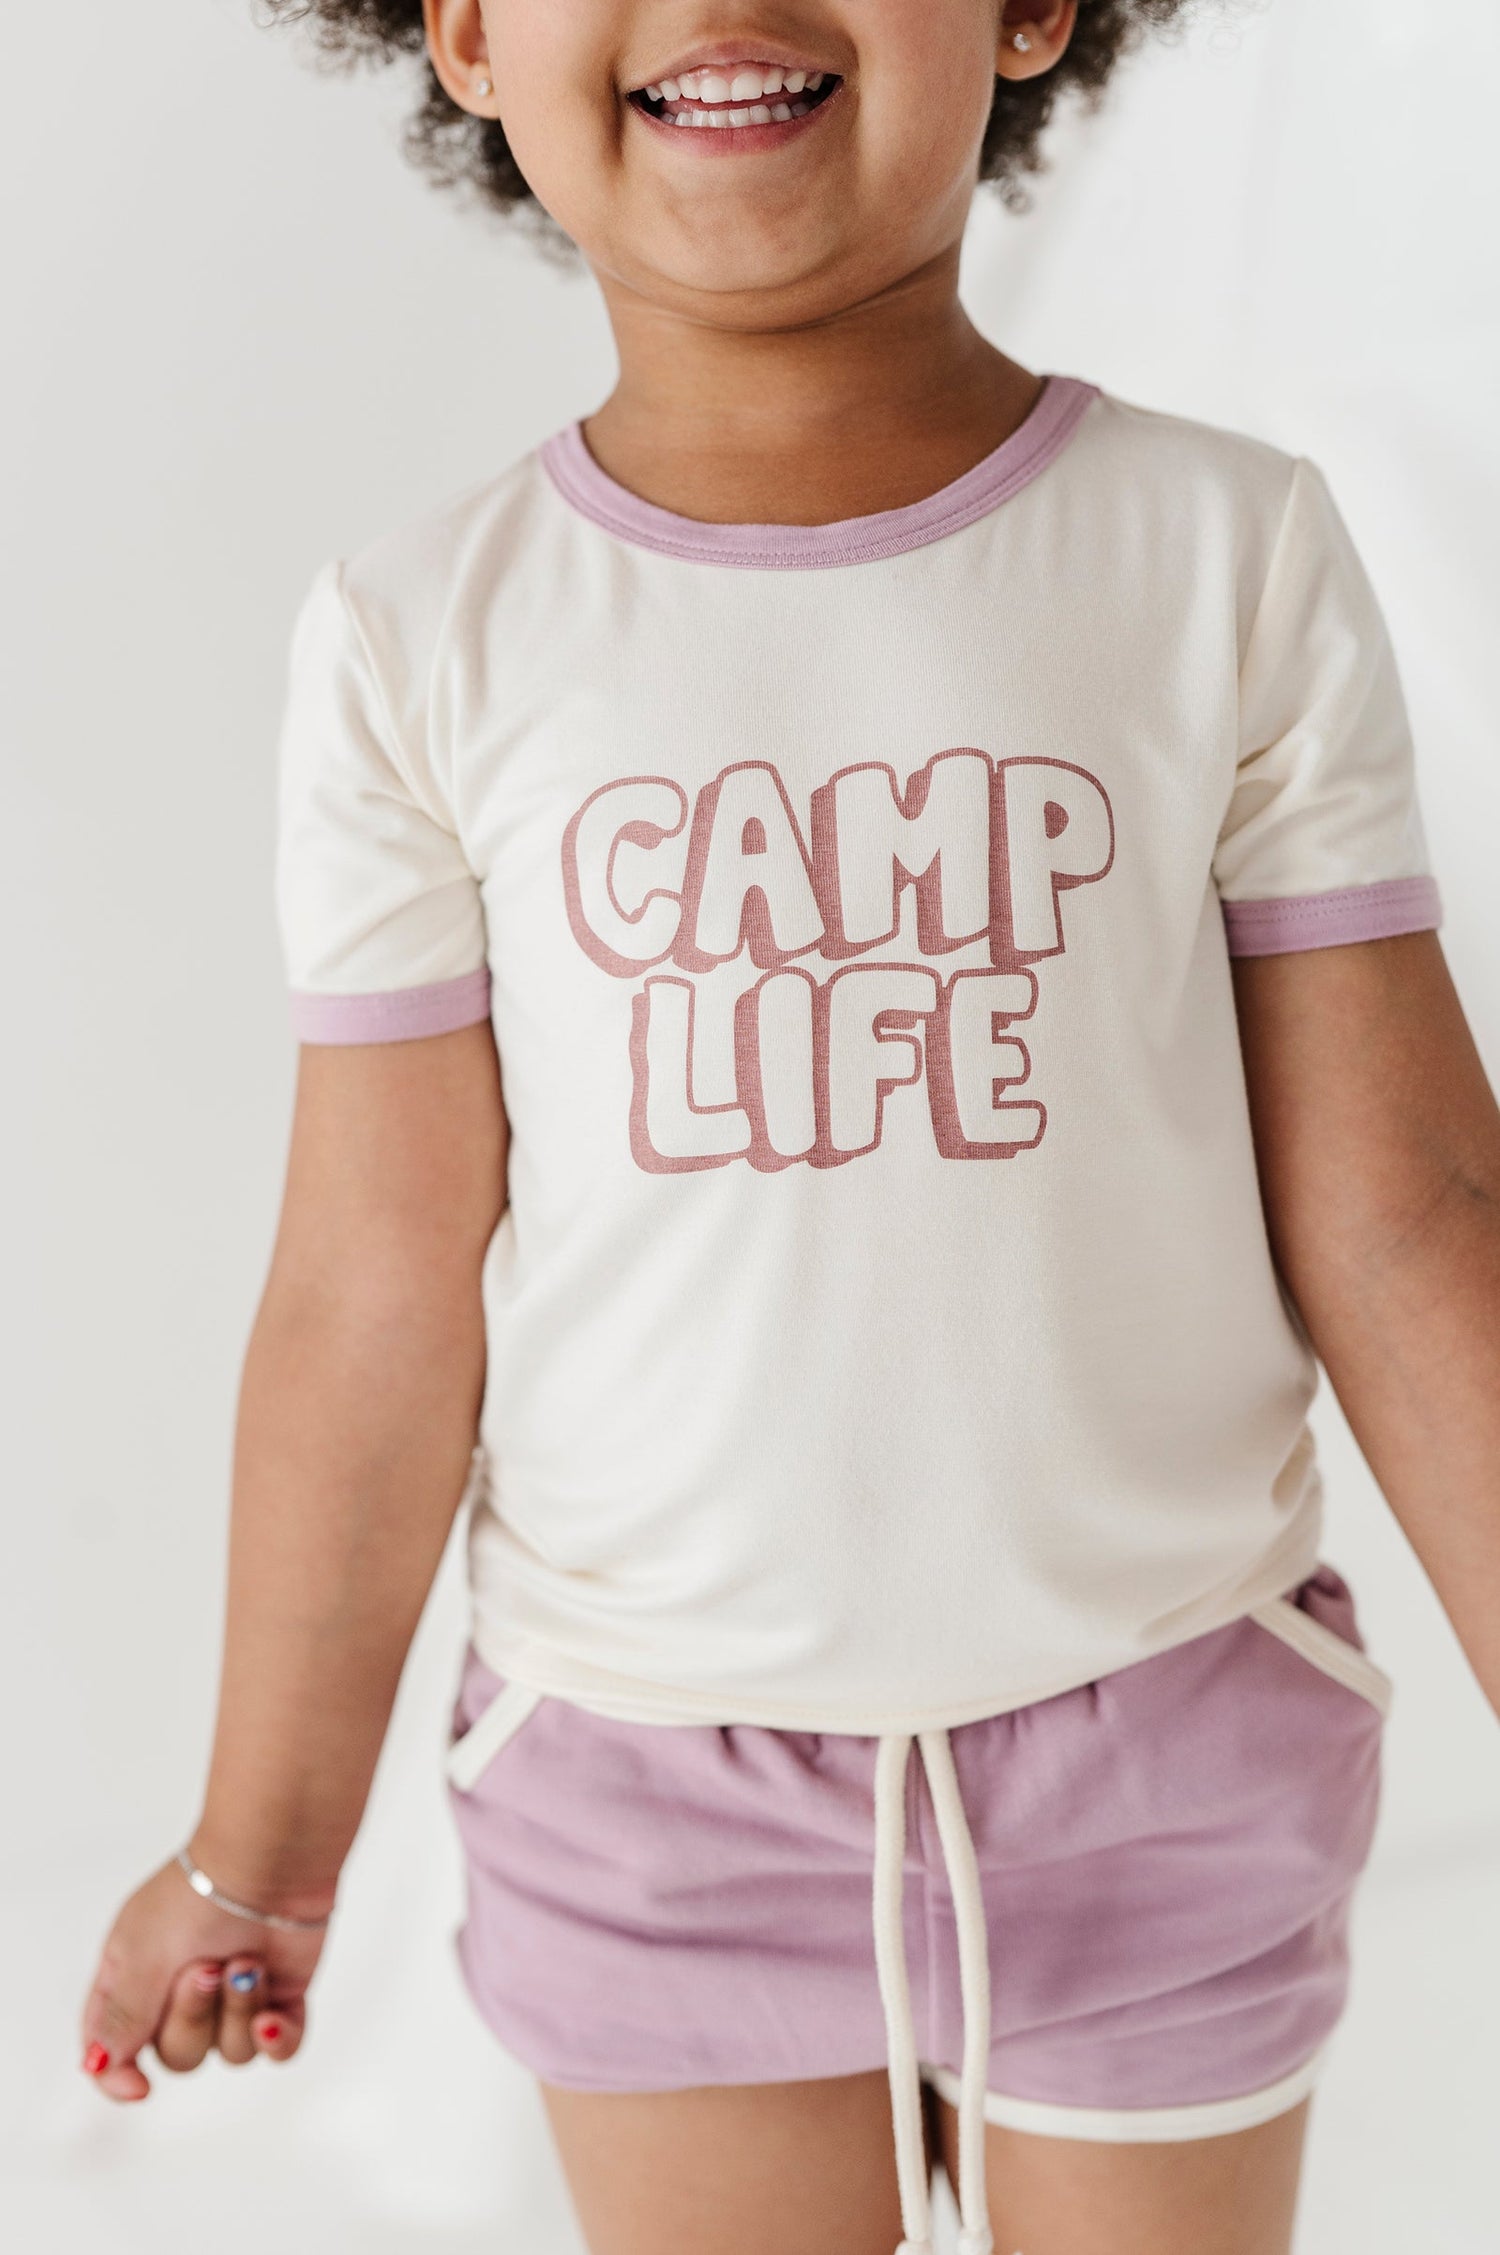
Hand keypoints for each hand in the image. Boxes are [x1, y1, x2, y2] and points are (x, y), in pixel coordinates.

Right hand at [79, 1849, 332, 2100]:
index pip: (113, 2047)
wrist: (271, 1860)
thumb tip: (98, 2066)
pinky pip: (279, 2048)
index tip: (139, 2088)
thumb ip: (122, 2020)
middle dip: (193, 2018)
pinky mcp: (280, 1993)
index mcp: (134, 1976)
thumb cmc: (199, 1897)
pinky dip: (278, 2038)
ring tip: (247, 1962)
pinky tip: (272, 2017)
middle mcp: (181, 1990)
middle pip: (178, 2056)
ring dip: (239, 2011)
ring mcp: (233, 1994)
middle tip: (209, 1969)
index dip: (119, 2076)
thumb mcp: (142, 1957)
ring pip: (230, 2053)